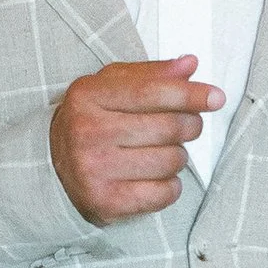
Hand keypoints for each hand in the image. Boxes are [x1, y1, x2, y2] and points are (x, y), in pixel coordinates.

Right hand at [51, 57, 218, 224]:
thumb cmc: (90, 122)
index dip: (190, 94)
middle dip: (189, 126)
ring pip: (171, 161)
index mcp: (88, 96)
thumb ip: (150, 75)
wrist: (51, 168)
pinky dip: (170, 186)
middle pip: (168, 127)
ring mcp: (94, 169)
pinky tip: (156, 177)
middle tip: (186, 127)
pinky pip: (163, 193)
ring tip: (161, 153)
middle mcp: (88, 131)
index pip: (152, 91)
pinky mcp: (105, 201)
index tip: (216, 97)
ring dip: (177, 157)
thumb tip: (190, 65)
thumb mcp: (110, 88)